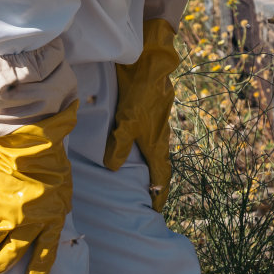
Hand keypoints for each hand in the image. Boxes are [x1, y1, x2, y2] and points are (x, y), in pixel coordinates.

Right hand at [0, 102, 78, 273]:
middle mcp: (28, 225)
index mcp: (51, 223)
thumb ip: (55, 213)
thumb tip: (52, 223)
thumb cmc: (54, 171)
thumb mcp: (64, 197)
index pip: (45, 255)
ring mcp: (9, 215)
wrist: (36, 152)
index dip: (37, 273)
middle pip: (9, 255)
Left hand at [103, 19, 181, 209]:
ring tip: (139, 176)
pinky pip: (148, 139)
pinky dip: (142, 150)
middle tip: (147, 198)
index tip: (156, 209)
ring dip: (148, 166)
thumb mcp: (126, 121)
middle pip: (159, 166)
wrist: (151, 64)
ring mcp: (156, 125)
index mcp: (156, 143)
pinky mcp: (151, 114)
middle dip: (155, 184)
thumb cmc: (140, 94)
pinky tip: (132, 146)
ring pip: (153, 152)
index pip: (161, 176)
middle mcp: (159, 137)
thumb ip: (119, 145)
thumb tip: (113, 168)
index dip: (159, 194)